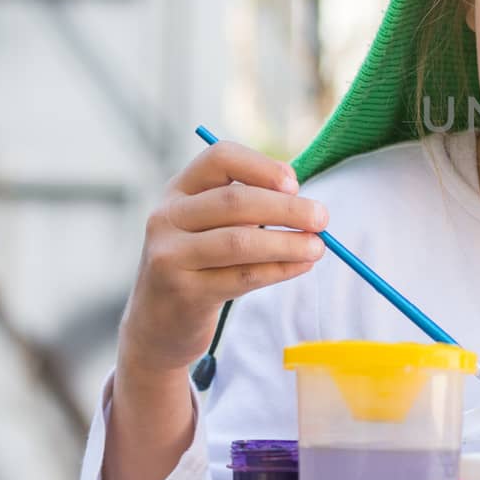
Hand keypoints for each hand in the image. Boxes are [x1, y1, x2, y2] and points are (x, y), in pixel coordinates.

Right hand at [117, 141, 328, 376]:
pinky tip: (301, 266)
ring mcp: (170, 256)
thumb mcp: (211, 225)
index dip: (262, 166)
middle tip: (322, 218)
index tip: (295, 184)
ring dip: (288, 242)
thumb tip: (299, 193)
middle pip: (235, 201)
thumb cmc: (200, 262)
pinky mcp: (184, 293)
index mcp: (179, 190)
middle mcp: (167, 218)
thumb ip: (248, 205)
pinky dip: (280, 270)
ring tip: (318, 247)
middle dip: (287, 208)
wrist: (157, 322)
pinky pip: (243, 277)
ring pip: (240, 241)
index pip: (220, 158)